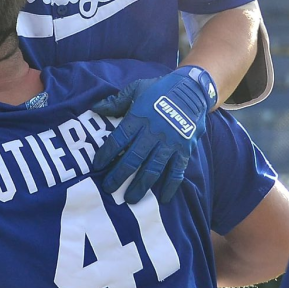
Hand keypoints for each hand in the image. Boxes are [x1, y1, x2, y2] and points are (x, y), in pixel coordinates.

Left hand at [91, 67, 216, 203]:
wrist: (192, 89)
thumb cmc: (160, 89)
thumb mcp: (137, 88)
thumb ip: (116, 101)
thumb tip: (95, 108)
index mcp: (139, 117)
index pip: (118, 139)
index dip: (106, 153)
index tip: (97, 166)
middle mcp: (153, 133)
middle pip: (133, 158)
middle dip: (119, 175)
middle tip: (108, 189)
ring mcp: (170, 143)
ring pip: (153, 168)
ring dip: (141, 185)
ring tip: (130, 199)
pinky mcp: (184, 150)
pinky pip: (177, 171)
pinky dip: (171, 186)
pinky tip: (164, 198)